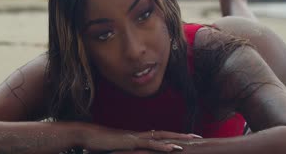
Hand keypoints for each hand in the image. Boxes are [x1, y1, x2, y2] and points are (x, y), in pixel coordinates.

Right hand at [82, 125, 199, 152]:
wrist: (87, 136)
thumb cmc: (100, 144)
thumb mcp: (117, 150)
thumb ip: (127, 151)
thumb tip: (134, 153)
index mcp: (138, 137)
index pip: (160, 136)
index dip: (174, 137)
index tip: (187, 139)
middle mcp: (140, 135)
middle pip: (165, 134)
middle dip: (182, 136)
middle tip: (198, 137)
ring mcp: (136, 137)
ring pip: (161, 137)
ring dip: (177, 139)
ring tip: (192, 141)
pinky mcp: (132, 142)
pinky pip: (151, 144)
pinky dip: (163, 146)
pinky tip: (174, 149)